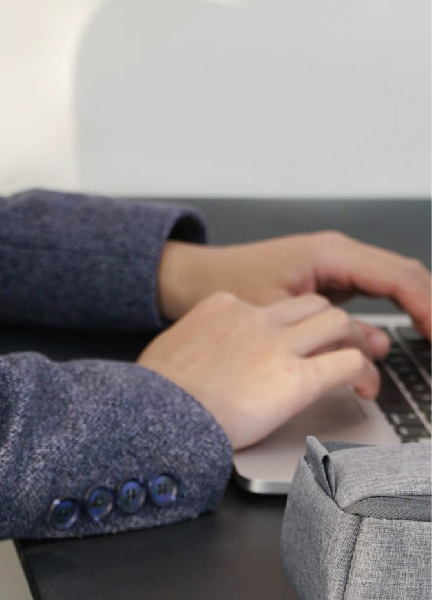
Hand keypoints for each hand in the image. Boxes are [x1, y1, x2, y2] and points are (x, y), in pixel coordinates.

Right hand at [138, 292, 381, 450]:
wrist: (154, 416)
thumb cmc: (151, 396)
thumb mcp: (164, 353)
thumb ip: (188, 347)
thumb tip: (186, 363)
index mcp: (220, 309)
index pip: (265, 306)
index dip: (281, 324)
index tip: (284, 342)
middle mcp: (255, 319)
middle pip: (310, 304)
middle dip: (328, 322)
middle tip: (336, 342)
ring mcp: (279, 346)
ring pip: (339, 322)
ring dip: (355, 339)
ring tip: (362, 358)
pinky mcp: (298, 378)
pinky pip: (348, 363)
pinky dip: (364, 372)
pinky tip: (364, 386)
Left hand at [158, 233, 430, 338]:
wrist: (192, 278)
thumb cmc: (224, 287)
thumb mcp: (274, 315)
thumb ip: (325, 332)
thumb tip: (375, 347)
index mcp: (328, 254)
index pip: (396, 278)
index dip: (425, 306)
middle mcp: (337, 252)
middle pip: (404, 275)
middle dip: (430, 305)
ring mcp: (334, 263)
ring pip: (392, 281)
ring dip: (417, 305)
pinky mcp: (327, 277)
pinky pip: (373, 288)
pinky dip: (393, 307)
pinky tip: (403, 332)